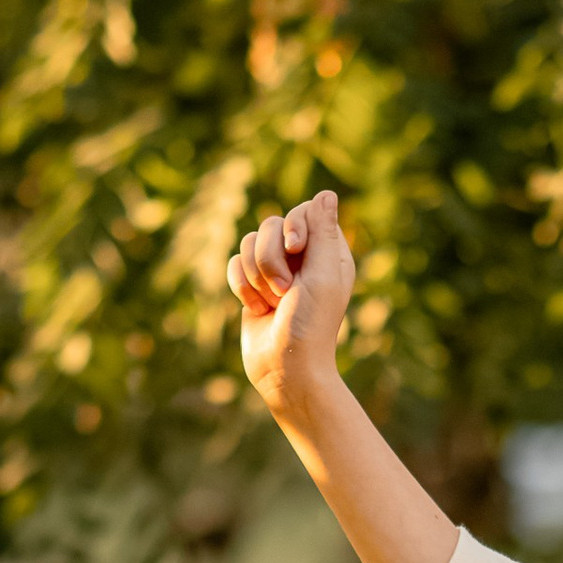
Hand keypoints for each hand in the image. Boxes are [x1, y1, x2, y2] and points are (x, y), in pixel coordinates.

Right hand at [225, 188, 355, 418]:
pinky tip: (257, 309)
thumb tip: (327, 193)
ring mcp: (276, 271)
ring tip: (272, 303)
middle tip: (285, 291)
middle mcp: (303, 258)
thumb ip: (322, 232)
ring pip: (249, 242)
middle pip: (271, 224)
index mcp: (328, 252)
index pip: (304, 210)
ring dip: (256, 275)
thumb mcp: (323, 276)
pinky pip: (234, 263)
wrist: (285, 369)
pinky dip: (241, 286)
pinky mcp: (252, 285)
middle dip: (271, 257)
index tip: (297, 249)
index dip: (294, 225)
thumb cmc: (310, 325)